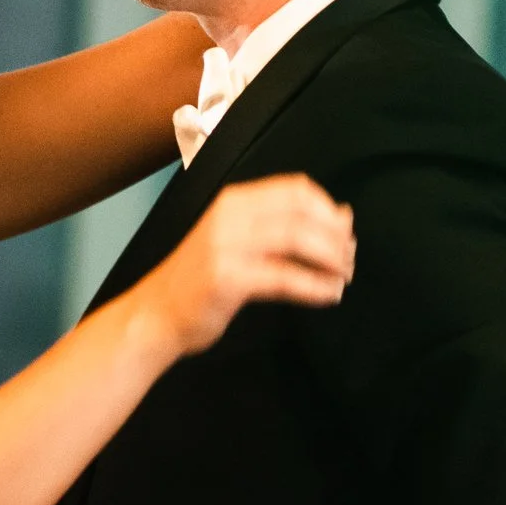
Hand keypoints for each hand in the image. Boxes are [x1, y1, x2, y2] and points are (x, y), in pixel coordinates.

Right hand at [136, 173, 354, 363]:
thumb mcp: (241, 243)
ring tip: (344, 278)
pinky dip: (315, 287)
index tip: (345, 233)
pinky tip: (329, 296)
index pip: (296, 189)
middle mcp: (231, 215)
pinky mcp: (228, 279)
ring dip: (330, 259)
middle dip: (335, 236)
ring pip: (297, 240)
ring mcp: (227, 246)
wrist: (155, 315)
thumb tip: (344, 216)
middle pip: (301, 212)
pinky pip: (285, 278)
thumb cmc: (201, 282)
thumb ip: (286, 228)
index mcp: (235, 201)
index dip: (328, 209)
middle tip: (350, 260)